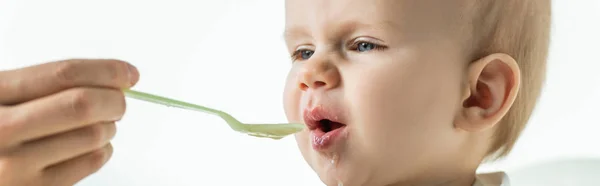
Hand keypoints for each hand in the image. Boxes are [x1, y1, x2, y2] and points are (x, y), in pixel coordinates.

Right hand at [0, 59, 138, 185]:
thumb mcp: (3, 95)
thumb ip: (47, 85)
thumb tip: (114, 79)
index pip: (63, 74)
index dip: (106, 71)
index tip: (128, 73)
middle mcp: (0, 129)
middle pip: (82, 105)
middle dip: (114, 99)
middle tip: (119, 101)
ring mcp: (14, 165)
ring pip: (91, 135)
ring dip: (109, 126)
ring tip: (101, 125)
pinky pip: (88, 163)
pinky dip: (103, 150)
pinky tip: (95, 146)